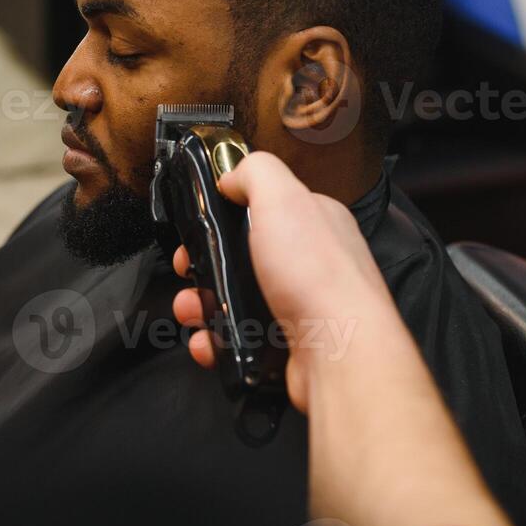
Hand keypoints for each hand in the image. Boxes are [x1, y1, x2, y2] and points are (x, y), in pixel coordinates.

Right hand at [170, 151, 394, 412]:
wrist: (339, 353)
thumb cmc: (319, 276)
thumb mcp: (283, 198)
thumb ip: (256, 173)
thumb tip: (231, 175)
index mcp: (314, 222)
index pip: (264, 208)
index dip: (225, 215)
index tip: (199, 226)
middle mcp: (310, 263)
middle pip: (243, 257)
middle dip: (205, 265)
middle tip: (186, 270)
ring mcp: (299, 306)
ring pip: (238, 300)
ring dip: (203, 305)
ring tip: (190, 311)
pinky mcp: (288, 345)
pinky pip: (242, 338)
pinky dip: (217, 341)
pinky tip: (207, 341)